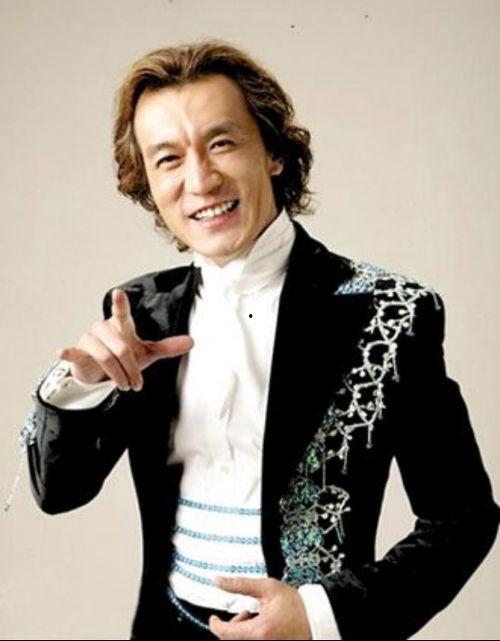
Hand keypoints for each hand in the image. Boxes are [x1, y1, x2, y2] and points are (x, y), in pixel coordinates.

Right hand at [55, 288, 193, 390]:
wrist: (102, 373)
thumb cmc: (124, 357)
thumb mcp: (147, 353)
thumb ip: (167, 347)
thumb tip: (192, 342)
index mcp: (121, 325)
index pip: (122, 313)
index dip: (121, 303)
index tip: (119, 293)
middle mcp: (104, 328)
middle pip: (120, 348)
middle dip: (131, 369)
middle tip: (137, 384)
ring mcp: (90, 340)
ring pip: (106, 357)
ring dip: (118, 375)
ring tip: (125, 386)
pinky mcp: (80, 353)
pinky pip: (75, 353)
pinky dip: (69, 353)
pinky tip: (62, 350)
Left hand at [209, 577, 311, 639]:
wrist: (316, 620)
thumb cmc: (296, 605)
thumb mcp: (267, 588)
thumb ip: (240, 584)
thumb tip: (218, 581)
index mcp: (259, 631)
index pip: (225, 633)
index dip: (215, 624)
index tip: (214, 618)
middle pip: (231, 640)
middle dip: (232, 627)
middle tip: (245, 613)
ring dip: (241, 632)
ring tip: (256, 618)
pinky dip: (251, 636)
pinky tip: (262, 628)